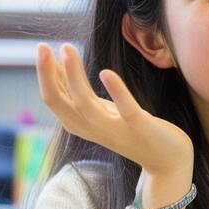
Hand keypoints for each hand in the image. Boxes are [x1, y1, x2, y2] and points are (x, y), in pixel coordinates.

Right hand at [35, 42, 192, 180]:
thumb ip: (78, 92)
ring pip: (85, 105)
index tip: (41, 48)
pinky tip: (105, 73)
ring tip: (66, 48)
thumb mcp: (99, 109)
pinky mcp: (140, 127)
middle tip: (42, 46)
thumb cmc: (130, 129)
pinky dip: (116, 92)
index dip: (44, 76)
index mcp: (82, 124)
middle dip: (47, 75)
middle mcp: (94, 129)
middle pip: (59, 104)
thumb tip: (56, 66)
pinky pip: (126, 110)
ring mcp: (117, 129)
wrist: (166, 161)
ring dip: (74, 76)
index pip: (53, 101)